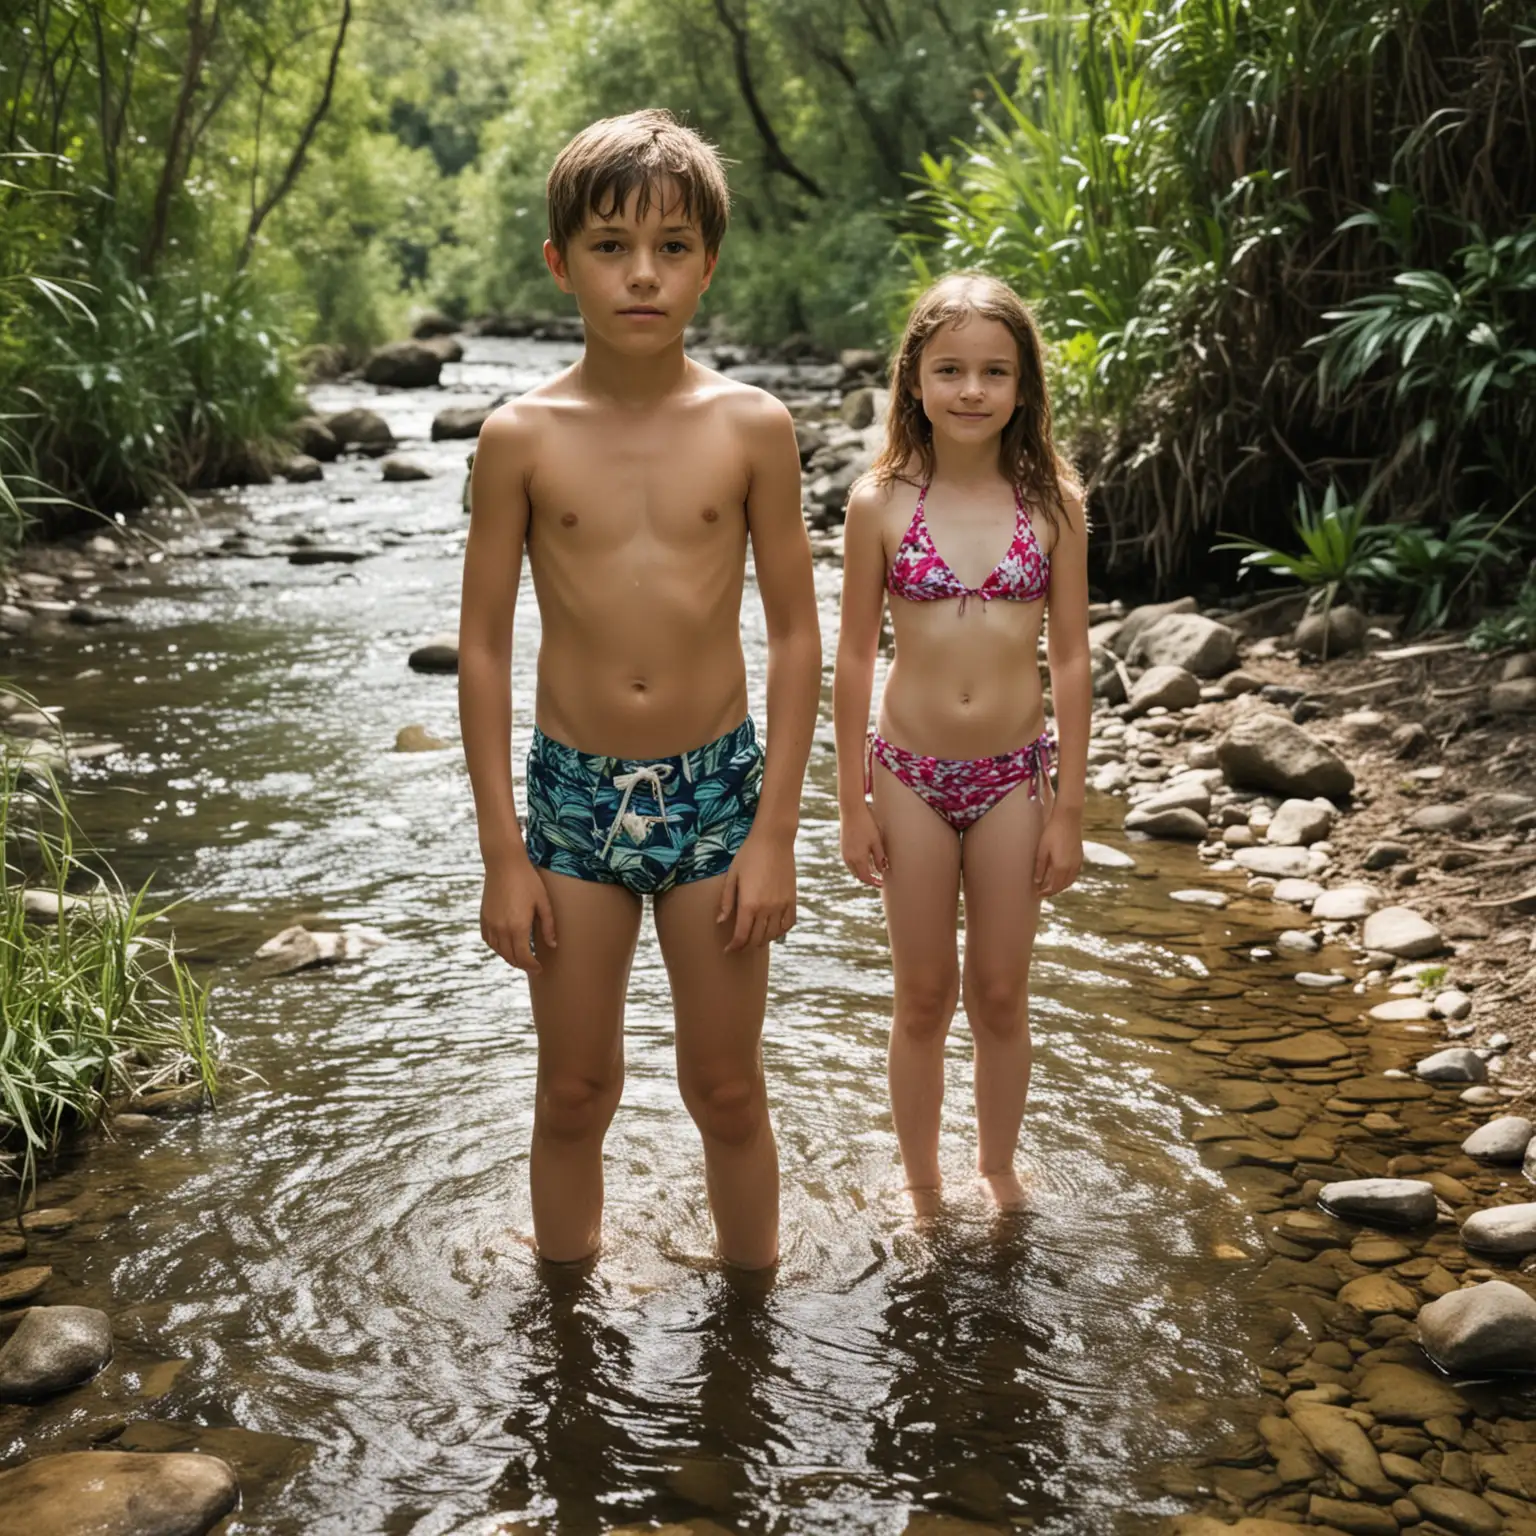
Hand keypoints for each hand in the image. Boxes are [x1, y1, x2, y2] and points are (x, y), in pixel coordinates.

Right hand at [480, 854, 556, 972]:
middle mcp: (502, 929)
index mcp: (518, 927)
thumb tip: (552, 945)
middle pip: (510, 957)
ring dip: (509, 957)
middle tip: (532, 965)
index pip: (524, 957)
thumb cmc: (528, 880)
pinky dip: (497, 947)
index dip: (532, 966)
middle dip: (522, 964)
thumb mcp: (543, 902)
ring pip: (498, 951)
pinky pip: (488, 940)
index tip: (539, 968)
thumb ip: (548, 926)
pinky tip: (505, 945)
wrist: (504, 863)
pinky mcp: (483, 917)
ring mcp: (490, 923)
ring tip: (520, 957)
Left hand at [718, 829, 795, 950]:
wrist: (773, 839)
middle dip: (745, 946)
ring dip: (762, 940)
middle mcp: (767, 909)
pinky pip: (788, 924)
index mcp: (749, 904)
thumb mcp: (732, 877)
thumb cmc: (748, 855)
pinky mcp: (792, 899)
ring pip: (773, 935)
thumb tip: (720, 921)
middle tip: (738, 946)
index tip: (728, 950)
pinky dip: (780, 931)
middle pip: (756, 939)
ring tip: (754, 938)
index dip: (734, 947)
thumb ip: (726, 902)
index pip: (741, 936)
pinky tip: (772, 929)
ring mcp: (781, 905)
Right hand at [839, 799, 887, 887]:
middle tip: (878, 880)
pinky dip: (857, 865)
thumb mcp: (876, 841)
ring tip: (873, 871)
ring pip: (853, 869)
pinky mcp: (843, 847)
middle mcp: (849, 858)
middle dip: (868, 879)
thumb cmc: (866, 824)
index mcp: (858, 858)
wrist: (851, 810)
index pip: (866, 877)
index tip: (882, 884)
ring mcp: (844, 853)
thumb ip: (879, 857)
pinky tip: (865, 861)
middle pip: (858, 875)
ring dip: (862, 872)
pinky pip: (850, 862)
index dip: (874, 882)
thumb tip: (882, 870)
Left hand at [1033, 808, 1082, 897]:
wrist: (1068, 818)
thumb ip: (1040, 867)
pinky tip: (1061, 876)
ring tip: (1051, 886)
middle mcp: (1071, 867)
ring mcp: (1077, 862)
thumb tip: (1037, 881)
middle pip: (1062, 886)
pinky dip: (1067, 879)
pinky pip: (1074, 874)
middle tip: (1043, 892)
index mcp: (1061, 867)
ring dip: (1061, 886)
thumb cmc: (1052, 832)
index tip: (1038, 894)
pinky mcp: (1080, 857)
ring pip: (1069, 881)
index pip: (1053, 886)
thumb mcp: (1042, 849)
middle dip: (1052, 891)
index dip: (1045, 892)